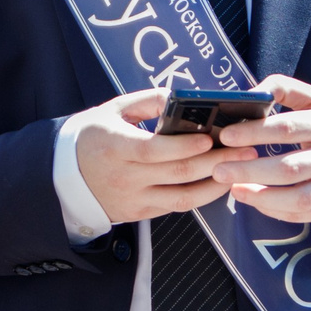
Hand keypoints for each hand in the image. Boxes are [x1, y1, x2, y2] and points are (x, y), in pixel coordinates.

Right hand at [74, 89, 244, 223]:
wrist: (65, 177)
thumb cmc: (93, 136)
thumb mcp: (113, 110)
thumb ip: (148, 102)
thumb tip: (182, 97)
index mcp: (113, 147)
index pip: (153, 150)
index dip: (184, 146)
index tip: (210, 137)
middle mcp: (124, 177)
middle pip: (176, 174)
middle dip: (215, 161)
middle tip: (245, 149)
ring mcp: (134, 199)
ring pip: (182, 197)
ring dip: (216, 183)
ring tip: (240, 167)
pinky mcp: (141, 214)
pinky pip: (178, 206)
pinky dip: (202, 195)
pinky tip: (220, 181)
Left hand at [209, 75, 310, 223]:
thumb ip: (286, 90)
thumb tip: (250, 91)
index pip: (289, 127)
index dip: (255, 132)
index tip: (226, 135)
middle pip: (290, 167)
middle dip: (250, 170)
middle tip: (219, 169)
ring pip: (298, 197)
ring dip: (262, 197)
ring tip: (235, 190)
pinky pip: (305, 214)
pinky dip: (278, 211)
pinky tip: (256, 202)